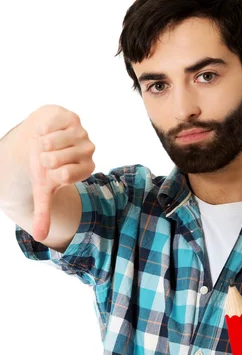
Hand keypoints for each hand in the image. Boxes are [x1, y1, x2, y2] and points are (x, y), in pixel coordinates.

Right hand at [24, 104, 95, 241]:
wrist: (40, 136)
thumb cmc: (44, 165)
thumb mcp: (43, 189)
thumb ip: (44, 212)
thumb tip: (40, 237)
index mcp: (86, 169)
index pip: (64, 175)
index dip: (50, 173)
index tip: (52, 170)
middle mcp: (88, 150)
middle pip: (55, 159)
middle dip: (44, 158)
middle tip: (47, 156)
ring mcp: (82, 133)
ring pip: (52, 142)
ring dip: (41, 144)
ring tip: (46, 144)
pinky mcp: (72, 118)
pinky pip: (50, 127)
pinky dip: (41, 130)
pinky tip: (47, 131)